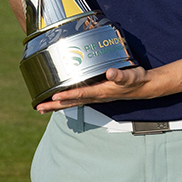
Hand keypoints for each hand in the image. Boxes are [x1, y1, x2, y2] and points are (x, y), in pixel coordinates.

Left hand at [35, 67, 153, 112]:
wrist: (143, 87)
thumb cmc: (136, 80)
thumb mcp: (130, 76)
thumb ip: (120, 75)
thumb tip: (110, 73)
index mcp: (101, 92)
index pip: (80, 95)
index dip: (67, 96)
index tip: (53, 97)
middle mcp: (96, 96)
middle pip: (71, 103)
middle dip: (54, 106)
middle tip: (38, 108)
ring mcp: (95, 96)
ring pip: (72, 102)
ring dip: (56, 105)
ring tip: (41, 108)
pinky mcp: (96, 93)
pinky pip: (77, 98)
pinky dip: (65, 100)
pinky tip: (58, 99)